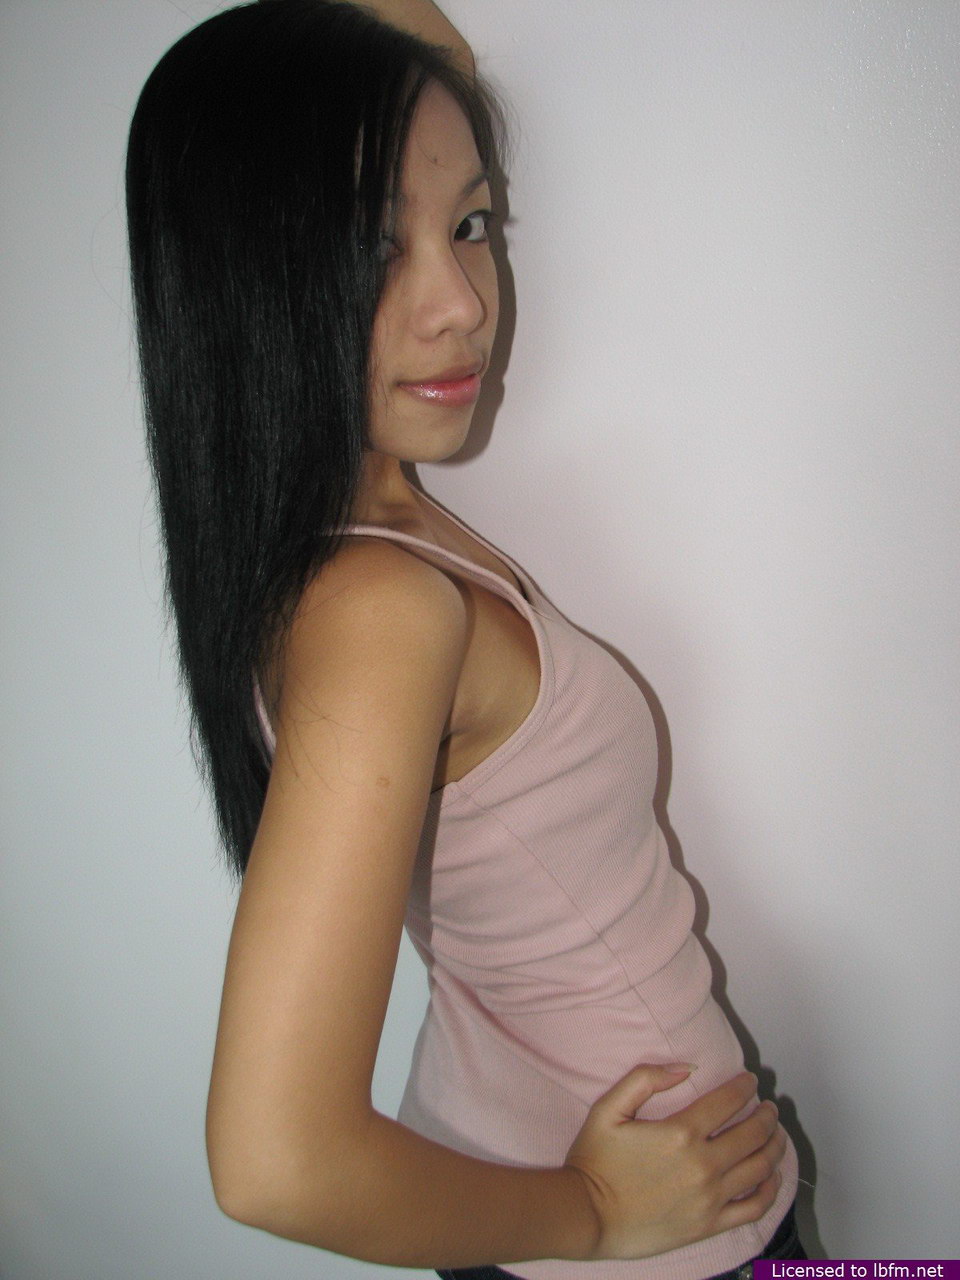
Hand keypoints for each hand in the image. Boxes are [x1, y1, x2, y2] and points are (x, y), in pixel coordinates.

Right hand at [564, 1065, 785, 1260]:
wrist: (588, 1216)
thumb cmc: (595, 1160)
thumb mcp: (608, 1109)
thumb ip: (644, 1079)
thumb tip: (685, 1067)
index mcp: (681, 1132)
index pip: (727, 1102)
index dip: (744, 1087)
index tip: (750, 1080)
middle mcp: (704, 1164)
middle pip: (752, 1134)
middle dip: (766, 1115)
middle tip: (770, 1107)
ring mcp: (711, 1197)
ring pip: (760, 1168)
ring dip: (775, 1146)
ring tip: (777, 1135)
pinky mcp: (710, 1224)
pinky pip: (754, 1207)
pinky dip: (770, 1190)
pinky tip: (772, 1177)